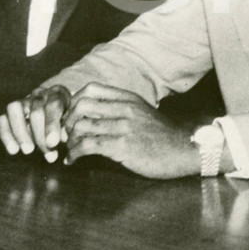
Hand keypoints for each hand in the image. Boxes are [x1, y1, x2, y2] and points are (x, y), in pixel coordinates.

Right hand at [0, 86, 71, 163]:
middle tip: (47, 153)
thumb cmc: (66, 119)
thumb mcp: (71, 121)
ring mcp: (22, 100)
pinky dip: (6, 135)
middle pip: (35, 111)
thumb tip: (54, 142)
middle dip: (40, 135)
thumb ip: (65, 130)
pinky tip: (14, 150)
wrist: (55, 112)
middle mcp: (38, 93)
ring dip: (20, 132)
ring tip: (29, 151)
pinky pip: (1, 119)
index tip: (53, 143)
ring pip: (15, 110)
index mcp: (57, 93)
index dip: (52, 125)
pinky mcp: (9, 111)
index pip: (53, 105)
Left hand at [63, 83, 198, 178]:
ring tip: (68, 150)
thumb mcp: (142, 113)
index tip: (70, 118)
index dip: (73, 102)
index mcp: (128, 98)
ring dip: (69, 140)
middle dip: (66, 121)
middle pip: (81, 105)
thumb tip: (93, 113)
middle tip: (64, 135)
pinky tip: (73, 161)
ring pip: (81, 126)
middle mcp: (125, 108)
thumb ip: (121, 108)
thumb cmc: (161, 136)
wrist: (183, 150)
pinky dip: (74, 154)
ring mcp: (123, 126)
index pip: (90, 89)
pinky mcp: (122, 146)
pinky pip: (88, 146)